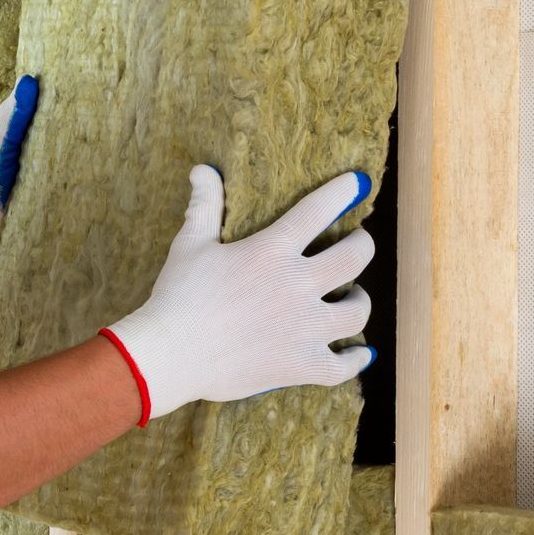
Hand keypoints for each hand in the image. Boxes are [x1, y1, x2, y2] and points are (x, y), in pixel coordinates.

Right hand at [99, 165, 375, 425]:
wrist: (170, 355)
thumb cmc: (179, 296)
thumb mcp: (191, 244)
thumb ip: (205, 205)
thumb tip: (203, 169)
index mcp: (272, 251)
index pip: (319, 210)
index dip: (343, 192)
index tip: (357, 184)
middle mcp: (297, 285)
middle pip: (355, 258)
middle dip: (362, 245)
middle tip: (358, 242)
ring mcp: (303, 328)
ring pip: (356, 312)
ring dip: (360, 301)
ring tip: (354, 296)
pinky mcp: (300, 364)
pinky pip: (343, 366)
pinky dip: (356, 359)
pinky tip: (360, 353)